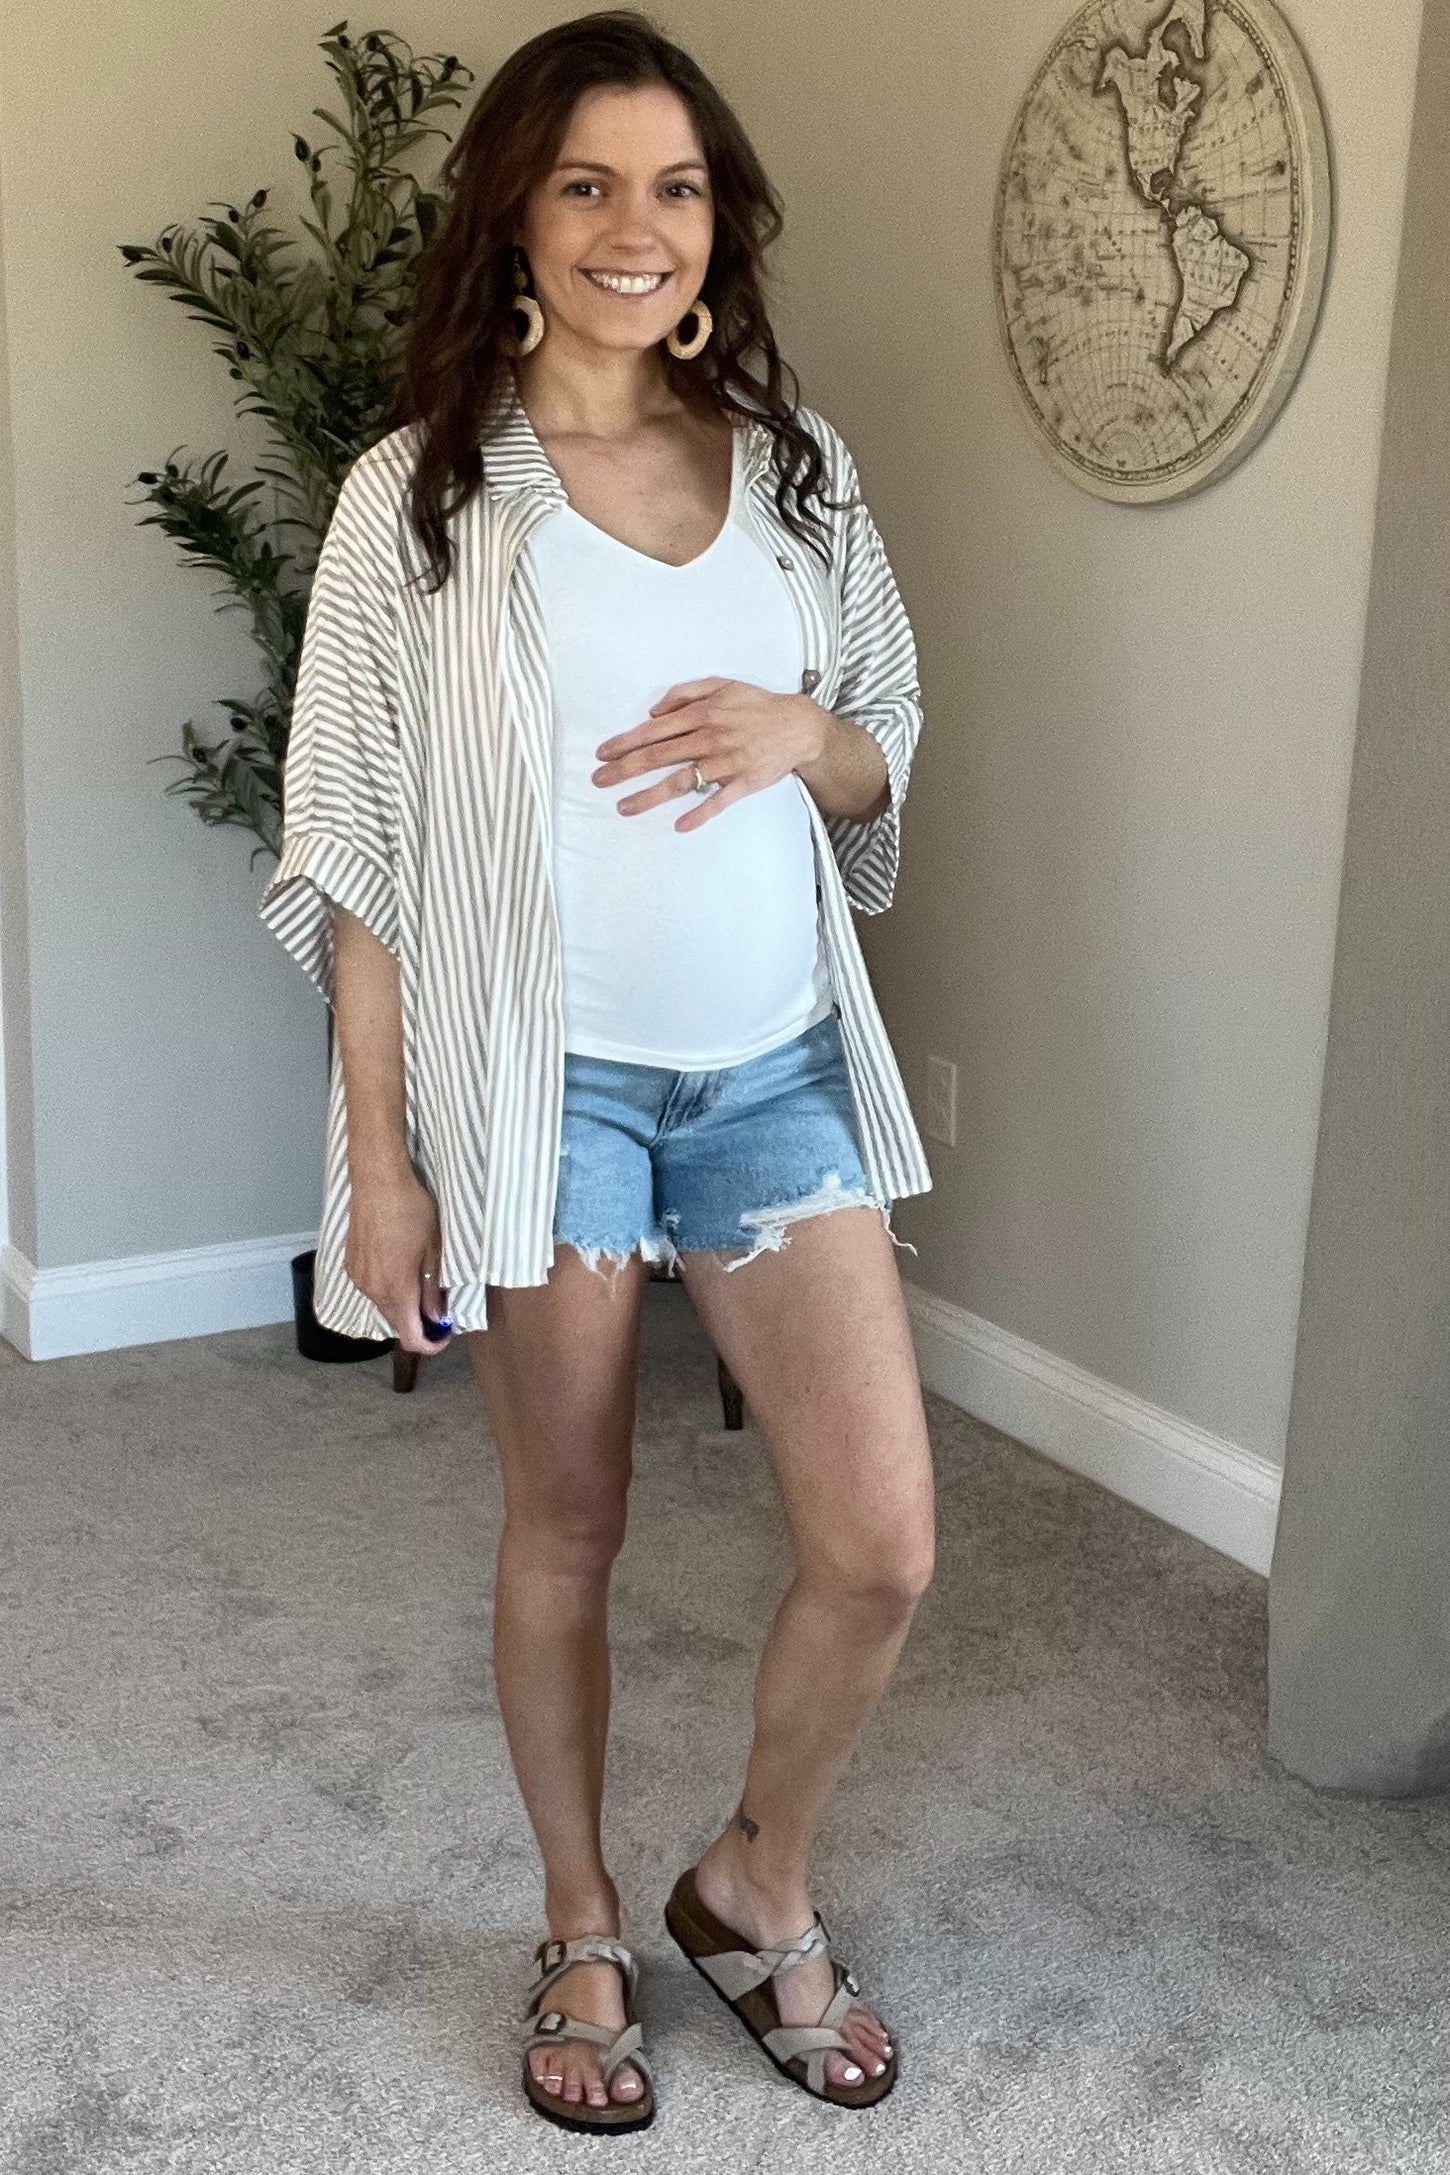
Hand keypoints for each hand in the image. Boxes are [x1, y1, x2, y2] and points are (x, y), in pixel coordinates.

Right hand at [343, 1164, 451, 1355]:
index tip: (443, 1337)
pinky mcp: (350, 1264)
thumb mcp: (433, 1250)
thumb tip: (437, 1317)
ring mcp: (358, 1278)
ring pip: (382, 1305)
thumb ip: (432, 1289)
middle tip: (438, 1311)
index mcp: (396, 1290)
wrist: (377, 1182)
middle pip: (395, 1323)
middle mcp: (372, 1290)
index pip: (410, 1337)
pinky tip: (399, 1270)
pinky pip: (371, 1288)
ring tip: (421, 1286)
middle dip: (417, 1324)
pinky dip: (387, 1290)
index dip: (429, 1344)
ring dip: (402, 1306)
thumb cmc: (411, 1211)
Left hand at [592, 678, 831, 831]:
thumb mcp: (721, 685)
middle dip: (625, 769)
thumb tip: (653, 712)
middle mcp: (710, 737)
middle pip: (659, 756)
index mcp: (702, 713)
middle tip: (599, 781)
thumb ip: (685, 694)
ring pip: (682, 780)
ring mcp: (727, 762)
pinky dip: (700, 813)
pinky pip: (719, 801)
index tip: (602, 754)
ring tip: (625, 807)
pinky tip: (680, 826)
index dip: (625, 742)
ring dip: (650, 796)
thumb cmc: (757, 706)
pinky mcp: (744, 782)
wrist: (798, 726)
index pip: (654, 730)